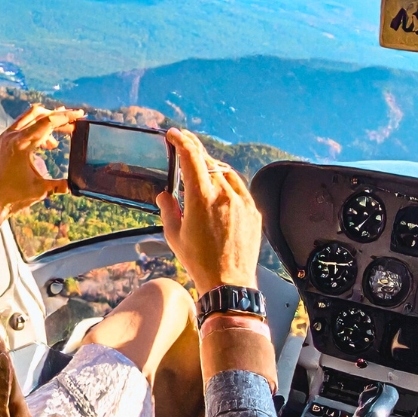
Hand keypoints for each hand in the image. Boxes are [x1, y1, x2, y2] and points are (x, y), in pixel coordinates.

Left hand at [0, 104, 81, 222]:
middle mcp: (11, 136)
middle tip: (73, 125)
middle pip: (39, 114)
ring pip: (28, 117)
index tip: (79, 113)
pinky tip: (45, 145)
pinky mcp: (2, 141)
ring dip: (46, 123)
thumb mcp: (41, 190)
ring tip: (57, 144)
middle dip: (58, 117)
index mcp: (21, 145)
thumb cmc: (14, 196)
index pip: (48, 122)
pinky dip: (35, 130)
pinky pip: (21, 126)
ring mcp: (5, 137)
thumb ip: (60, 185)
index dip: (66, 116)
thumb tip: (75, 185)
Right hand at [156, 128, 262, 294]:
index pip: (191, 157)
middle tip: (184, 141)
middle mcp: (224, 195)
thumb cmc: (199, 261)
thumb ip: (168, 209)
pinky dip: (227, 182)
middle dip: (194, 149)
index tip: (173, 134)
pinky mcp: (253, 212)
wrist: (229, 283)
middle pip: (208, 161)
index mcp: (201, 198)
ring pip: (225, 173)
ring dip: (211, 166)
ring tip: (200, 166)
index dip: (181, 141)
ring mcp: (242, 202)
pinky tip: (220, 186)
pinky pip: (239, 187)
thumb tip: (165, 195)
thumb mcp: (174, 235)